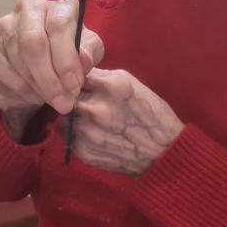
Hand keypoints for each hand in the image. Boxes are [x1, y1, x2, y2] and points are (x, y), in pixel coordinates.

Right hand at [0, 0, 103, 136]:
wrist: (40, 66)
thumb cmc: (68, 52)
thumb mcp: (88, 51)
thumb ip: (89, 53)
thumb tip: (82, 59)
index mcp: (57, 2)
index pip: (58, 25)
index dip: (66, 60)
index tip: (74, 86)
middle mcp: (29, 7)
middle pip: (33, 42)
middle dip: (50, 78)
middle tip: (63, 102)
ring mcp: (5, 24)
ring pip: (19, 59)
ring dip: (38, 87)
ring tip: (52, 99)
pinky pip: (2, 70)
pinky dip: (21, 89)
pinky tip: (34, 94)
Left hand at [66, 68, 183, 175]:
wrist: (163, 153)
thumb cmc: (151, 115)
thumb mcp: (133, 85)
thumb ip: (104, 78)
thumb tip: (82, 74)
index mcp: (111, 86)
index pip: (79, 73)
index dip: (80, 78)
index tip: (84, 84)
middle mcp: (96, 107)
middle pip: (67, 94)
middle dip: (73, 96)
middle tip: (84, 101)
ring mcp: (88, 131)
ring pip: (63, 116)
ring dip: (72, 115)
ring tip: (87, 118)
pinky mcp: (84, 151)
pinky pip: (68, 136)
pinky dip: (75, 133)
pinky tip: (90, 133)